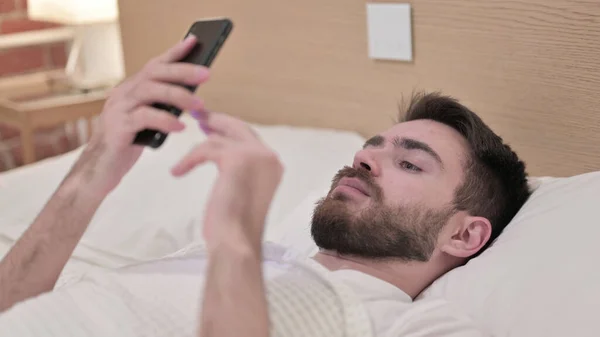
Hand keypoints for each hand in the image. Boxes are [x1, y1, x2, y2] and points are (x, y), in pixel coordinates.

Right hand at [68, 36, 209, 194]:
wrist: (98, 170)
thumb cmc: (127, 144)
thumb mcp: (148, 121)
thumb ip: (162, 107)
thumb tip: (191, 95)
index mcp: (131, 90)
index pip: (154, 65)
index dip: (174, 52)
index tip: (194, 41)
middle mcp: (123, 94)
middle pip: (154, 73)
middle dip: (182, 71)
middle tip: (207, 73)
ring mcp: (118, 109)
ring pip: (149, 91)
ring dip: (178, 95)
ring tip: (199, 103)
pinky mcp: (117, 128)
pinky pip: (143, 117)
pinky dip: (164, 120)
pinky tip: (180, 126)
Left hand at [171, 112, 283, 250]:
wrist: (235, 242)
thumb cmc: (234, 227)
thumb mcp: (242, 192)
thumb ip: (240, 172)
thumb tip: (223, 156)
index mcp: (273, 165)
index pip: (249, 137)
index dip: (229, 129)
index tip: (211, 124)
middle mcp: (269, 157)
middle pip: (238, 128)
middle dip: (217, 121)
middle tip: (199, 116)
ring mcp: (255, 156)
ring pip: (219, 139)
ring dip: (197, 149)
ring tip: (183, 158)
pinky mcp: (236, 158)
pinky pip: (206, 149)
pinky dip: (189, 160)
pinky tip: (178, 171)